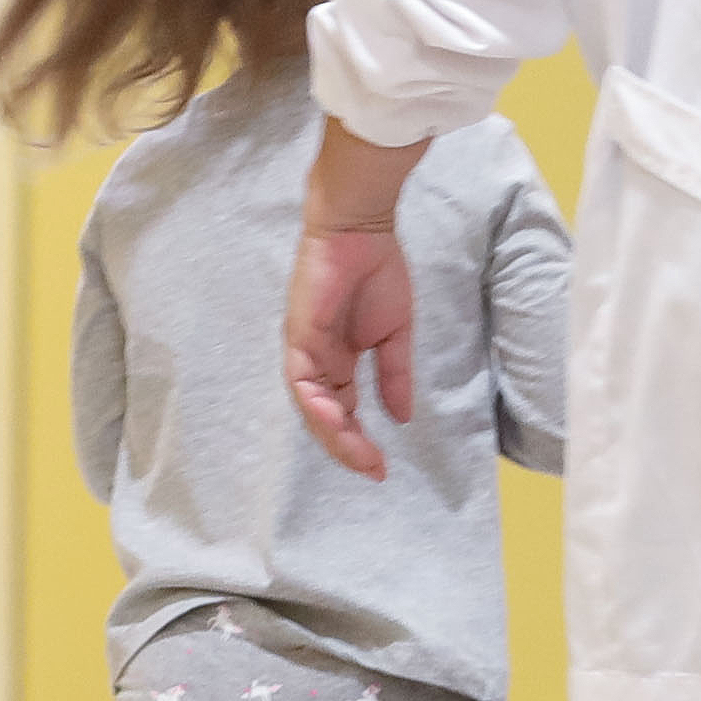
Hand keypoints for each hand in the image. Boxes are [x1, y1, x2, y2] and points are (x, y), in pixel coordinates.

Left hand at [287, 222, 419, 476]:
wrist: (361, 231)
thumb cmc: (377, 272)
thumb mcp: (395, 335)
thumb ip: (394, 376)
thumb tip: (402, 418)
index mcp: (339, 362)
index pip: (343, 412)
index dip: (359, 442)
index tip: (383, 467)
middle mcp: (317, 362)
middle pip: (324, 417)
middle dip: (347, 448)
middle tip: (372, 469)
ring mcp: (304, 351)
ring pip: (310, 407)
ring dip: (332, 434)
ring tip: (359, 454)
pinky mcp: (298, 337)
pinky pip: (302, 381)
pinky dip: (317, 404)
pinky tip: (337, 421)